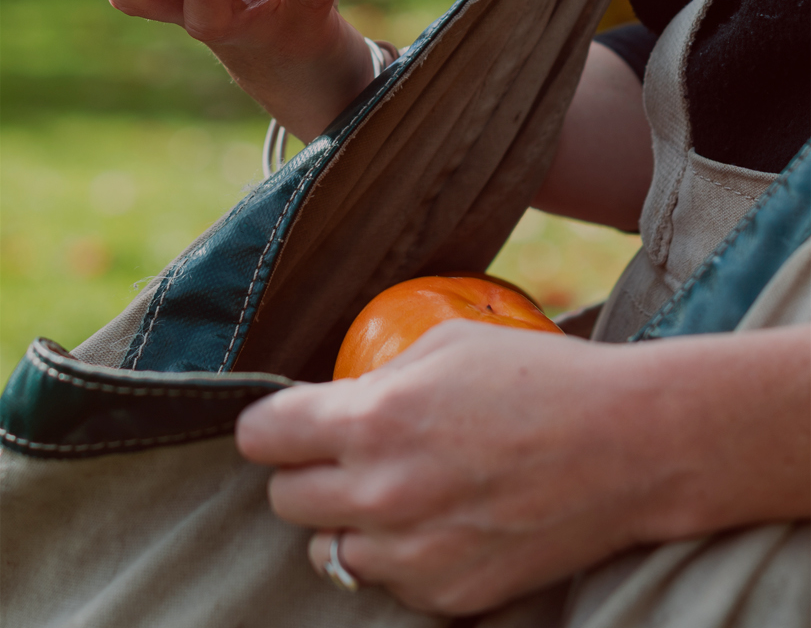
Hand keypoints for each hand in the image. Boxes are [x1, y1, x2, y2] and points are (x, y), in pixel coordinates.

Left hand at [235, 320, 810, 616]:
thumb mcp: (448, 344)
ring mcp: (414, 556)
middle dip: (303, 472)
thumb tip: (337, 397)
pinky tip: (439, 523)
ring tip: (393, 493)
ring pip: (329, 554)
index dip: (266, 424)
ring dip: (347, 523)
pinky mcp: (449, 597)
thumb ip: (380, 378)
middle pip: (284, 499)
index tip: (280, 423)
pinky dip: (399, 558)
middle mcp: (382, 494)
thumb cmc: (541, 378)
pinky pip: (389, 585)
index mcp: (374, 419)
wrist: (628, 447)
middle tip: (341, 454)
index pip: (262, 436)